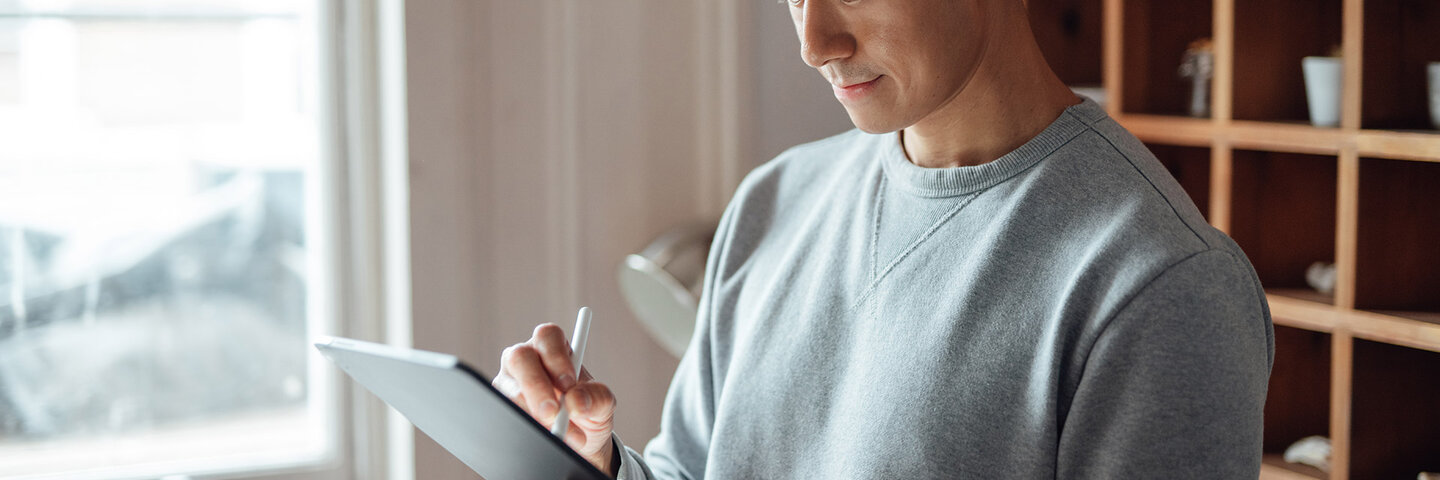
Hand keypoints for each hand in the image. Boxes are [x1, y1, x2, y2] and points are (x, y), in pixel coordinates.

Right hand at [493, 323, 618, 475]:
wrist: (577, 440)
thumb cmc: (587, 410)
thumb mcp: (601, 403)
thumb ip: (595, 397)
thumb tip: (576, 401)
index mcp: (553, 348)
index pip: (547, 336)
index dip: (556, 357)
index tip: (569, 383)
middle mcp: (527, 359)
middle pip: (520, 357)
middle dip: (536, 385)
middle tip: (553, 412)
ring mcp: (510, 382)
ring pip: (509, 388)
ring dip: (533, 413)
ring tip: (559, 433)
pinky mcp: (502, 405)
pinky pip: (505, 411)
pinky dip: (525, 425)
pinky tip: (542, 436)